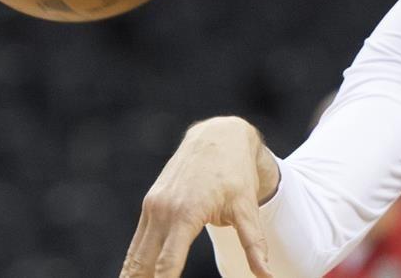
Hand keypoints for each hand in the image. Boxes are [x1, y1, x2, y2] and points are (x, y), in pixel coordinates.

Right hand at [120, 117, 279, 277]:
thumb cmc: (236, 174)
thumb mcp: (248, 208)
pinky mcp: (150, 204)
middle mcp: (163, 211)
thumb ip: (254, 245)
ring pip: (135, 254)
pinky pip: (138, 242)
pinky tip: (134, 277)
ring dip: (133, 276)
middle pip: (144, 263)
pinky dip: (133, 263)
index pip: (166, 263)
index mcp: (185, 214)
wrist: (218, 137)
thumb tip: (268, 276)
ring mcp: (153, 207)